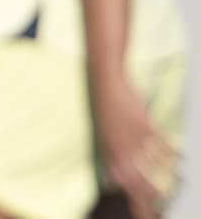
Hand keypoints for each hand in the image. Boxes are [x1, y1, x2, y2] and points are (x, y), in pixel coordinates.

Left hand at [93, 74, 177, 218]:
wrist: (107, 83)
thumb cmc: (109, 110)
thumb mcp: (107, 136)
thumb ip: (114, 158)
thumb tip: (115, 180)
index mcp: (111, 152)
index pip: (124, 183)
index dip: (136, 199)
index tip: (144, 213)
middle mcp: (121, 148)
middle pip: (137, 180)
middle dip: (149, 196)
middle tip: (161, 206)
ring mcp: (133, 137)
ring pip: (152, 165)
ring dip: (166, 177)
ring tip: (178, 186)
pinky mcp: (144, 125)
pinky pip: (162, 144)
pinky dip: (173, 153)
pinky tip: (182, 158)